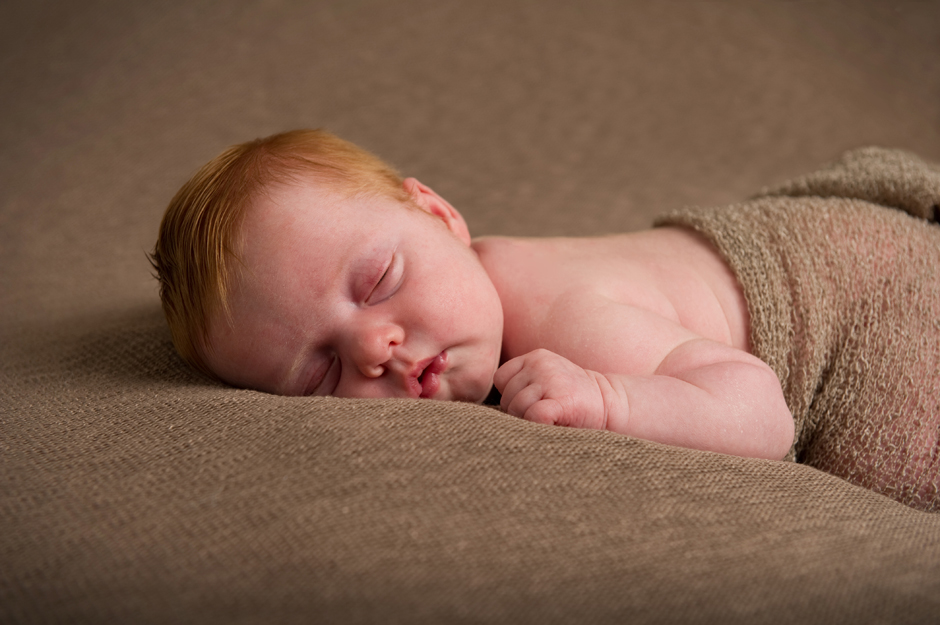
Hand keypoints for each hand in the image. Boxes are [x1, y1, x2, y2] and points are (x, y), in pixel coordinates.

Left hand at [494, 349, 608, 429]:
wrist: (611, 402)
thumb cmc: (572, 398)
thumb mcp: (545, 379)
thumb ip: (522, 384)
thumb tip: (487, 412)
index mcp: (534, 357)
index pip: (500, 379)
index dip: (511, 396)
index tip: (531, 404)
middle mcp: (540, 364)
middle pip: (507, 397)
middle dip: (518, 413)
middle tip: (543, 415)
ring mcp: (550, 380)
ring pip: (516, 408)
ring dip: (528, 422)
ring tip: (550, 420)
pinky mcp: (561, 400)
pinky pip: (533, 416)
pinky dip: (538, 426)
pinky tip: (553, 424)